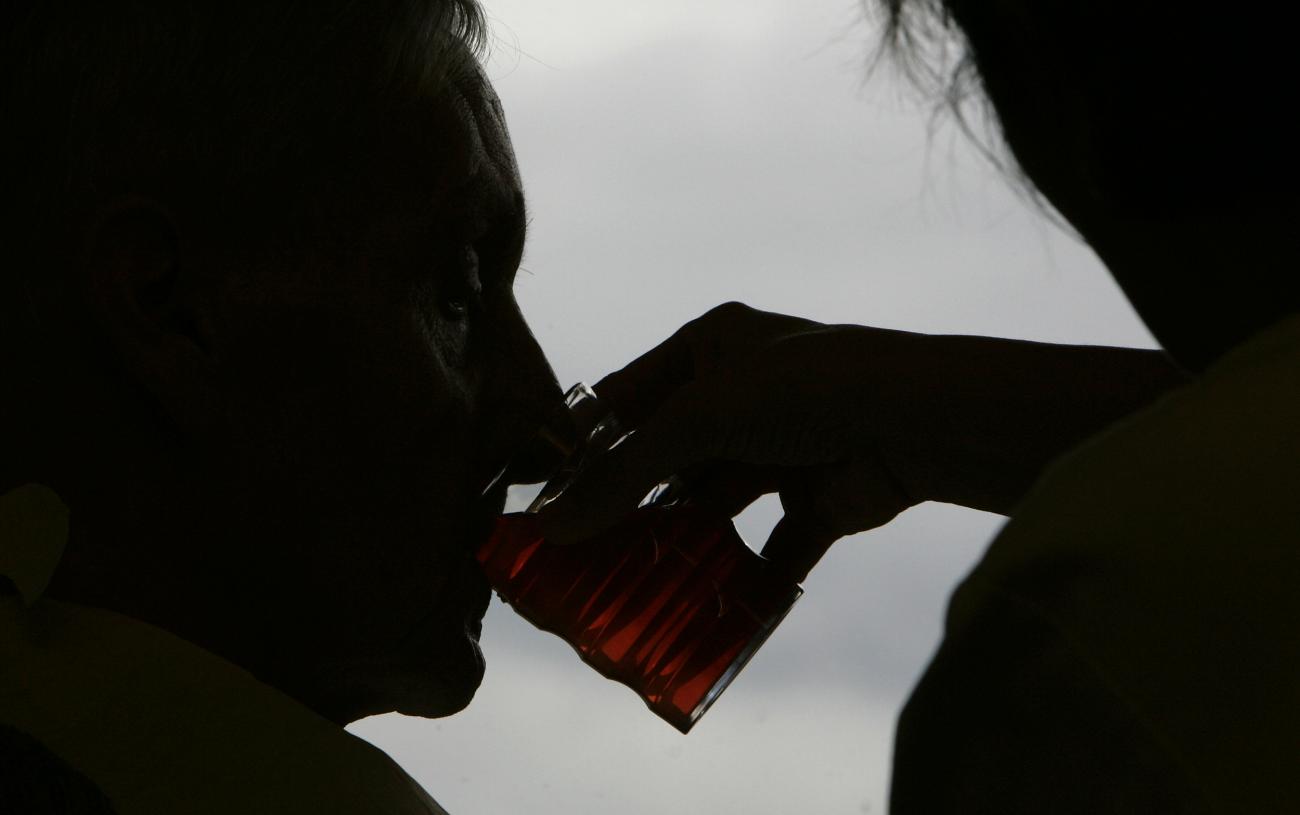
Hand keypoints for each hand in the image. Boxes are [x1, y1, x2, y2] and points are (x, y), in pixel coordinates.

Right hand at [537, 302, 923, 580]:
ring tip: (628, 583)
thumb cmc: (798, 389)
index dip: (590, 441)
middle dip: (632, 501)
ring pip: (716, 503)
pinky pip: (772, 545)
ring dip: (682, 541)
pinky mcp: (817, 498)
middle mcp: (743, 394)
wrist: (914, 420)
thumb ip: (627, 473)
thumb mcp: (698, 419)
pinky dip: (747, 576)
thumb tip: (554, 526)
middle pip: (670, 455)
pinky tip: (708, 607)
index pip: (631, 394)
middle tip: (580, 548)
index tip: (547, 490)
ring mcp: (782, 447)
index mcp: (711, 347)